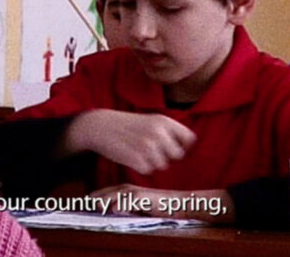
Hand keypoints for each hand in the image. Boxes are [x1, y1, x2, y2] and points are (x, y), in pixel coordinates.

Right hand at [64, 110, 195, 174]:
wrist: (100, 126)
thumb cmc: (127, 124)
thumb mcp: (150, 120)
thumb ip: (169, 131)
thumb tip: (188, 146)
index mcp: (164, 121)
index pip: (189, 139)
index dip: (184, 145)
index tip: (173, 147)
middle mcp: (158, 133)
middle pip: (177, 155)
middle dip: (167, 155)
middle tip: (152, 150)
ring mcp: (147, 146)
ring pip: (162, 165)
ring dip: (153, 162)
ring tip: (139, 152)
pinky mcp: (136, 159)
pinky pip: (148, 170)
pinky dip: (141, 167)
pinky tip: (132, 157)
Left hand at [90, 183, 169, 215]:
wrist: (181, 203)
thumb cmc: (160, 206)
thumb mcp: (140, 208)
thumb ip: (126, 207)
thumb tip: (111, 210)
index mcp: (127, 191)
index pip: (106, 193)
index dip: (94, 197)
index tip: (82, 202)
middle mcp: (130, 189)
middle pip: (108, 192)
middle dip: (95, 197)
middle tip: (82, 203)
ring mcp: (137, 193)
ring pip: (117, 195)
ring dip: (105, 199)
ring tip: (94, 205)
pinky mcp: (145, 198)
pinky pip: (131, 201)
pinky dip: (122, 204)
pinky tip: (114, 209)